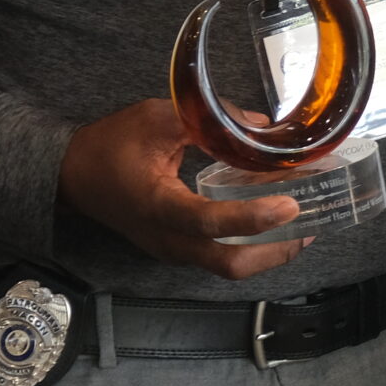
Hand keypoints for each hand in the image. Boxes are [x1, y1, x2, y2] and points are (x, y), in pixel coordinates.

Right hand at [58, 97, 308, 279]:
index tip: (290, 205)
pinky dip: (251, 245)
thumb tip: (262, 124)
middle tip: (311, 225)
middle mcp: (167, 240)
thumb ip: (208, 121)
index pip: (209, 223)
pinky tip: (273, 222)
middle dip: (276, 250)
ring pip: (228, 267)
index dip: (253, 217)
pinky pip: (220, 257)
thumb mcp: (157, 118)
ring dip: (269, 251)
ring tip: (303, 226)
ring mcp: (173, 250)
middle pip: (229, 265)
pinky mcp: (178, 249)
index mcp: (157, 207)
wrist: (74, 176)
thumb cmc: (111, 145)